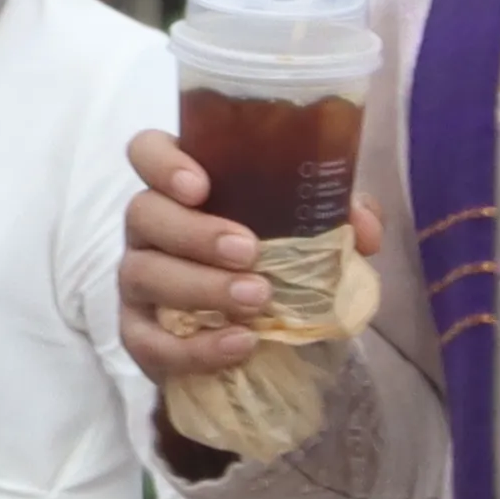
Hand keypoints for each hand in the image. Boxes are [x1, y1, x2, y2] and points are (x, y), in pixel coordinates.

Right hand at [120, 131, 382, 383]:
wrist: (260, 341)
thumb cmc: (275, 266)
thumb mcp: (310, 231)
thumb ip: (336, 216)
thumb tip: (362, 226)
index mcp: (184, 189)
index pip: (147, 152)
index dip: (162, 162)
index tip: (200, 185)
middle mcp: (150, 229)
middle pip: (143, 213)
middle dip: (194, 232)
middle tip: (249, 251)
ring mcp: (137, 282)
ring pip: (142, 274)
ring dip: (199, 286)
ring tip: (257, 299)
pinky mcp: (139, 335)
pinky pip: (148, 341)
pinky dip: (194, 346)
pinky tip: (241, 343)